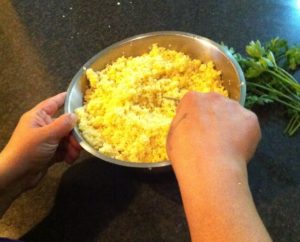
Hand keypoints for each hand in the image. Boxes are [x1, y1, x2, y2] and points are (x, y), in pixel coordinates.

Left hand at [0, 92, 80, 193]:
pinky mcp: (50, 153)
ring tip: (74, 154)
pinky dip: (68, 154)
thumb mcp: (46, 135)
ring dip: (72, 146)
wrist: (16, 176)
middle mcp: (43, 127)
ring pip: (66, 138)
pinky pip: (64, 149)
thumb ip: (63, 124)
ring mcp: (47, 140)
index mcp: (37, 117)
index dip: (63, 98)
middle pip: (64, 124)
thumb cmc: (27, 151)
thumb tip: (75, 115)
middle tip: (80, 141)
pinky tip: (69, 160)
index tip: (76, 96)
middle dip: (74, 133)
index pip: (52, 103)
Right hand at [166, 92, 270, 241]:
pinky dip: (244, 135)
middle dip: (214, 119)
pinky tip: (237, 149)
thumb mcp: (172, 137)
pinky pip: (246, 125)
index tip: (198, 131)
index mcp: (192, 99)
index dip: (197, 118)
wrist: (209, 170)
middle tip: (213, 139)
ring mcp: (234, 107)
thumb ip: (182, 124)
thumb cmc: (184, 155)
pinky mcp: (251, 119)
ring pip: (232, 114)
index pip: (194, 102)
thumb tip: (189, 124)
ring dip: (230, 126)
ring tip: (226, 147)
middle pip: (215, 104)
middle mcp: (214, 97)